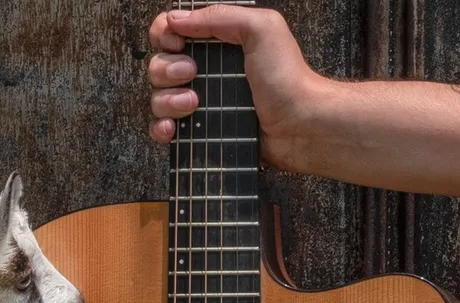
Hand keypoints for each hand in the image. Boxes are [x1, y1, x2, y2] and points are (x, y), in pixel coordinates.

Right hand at [147, 5, 330, 171]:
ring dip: (166, 99)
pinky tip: (173, 128)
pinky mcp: (202, 130)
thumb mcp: (262, 29)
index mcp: (219, 43)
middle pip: (160, 63)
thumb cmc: (289, 79)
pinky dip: (161, 127)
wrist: (301, 126)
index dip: (165, 34)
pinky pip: (165, 128)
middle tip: (190, 72)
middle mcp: (208, 70)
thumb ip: (221, 15)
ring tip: (193, 102)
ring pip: (158, 96)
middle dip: (167, 68)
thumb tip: (177, 18)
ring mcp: (203, 102)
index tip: (176, 42)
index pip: (173, 30)